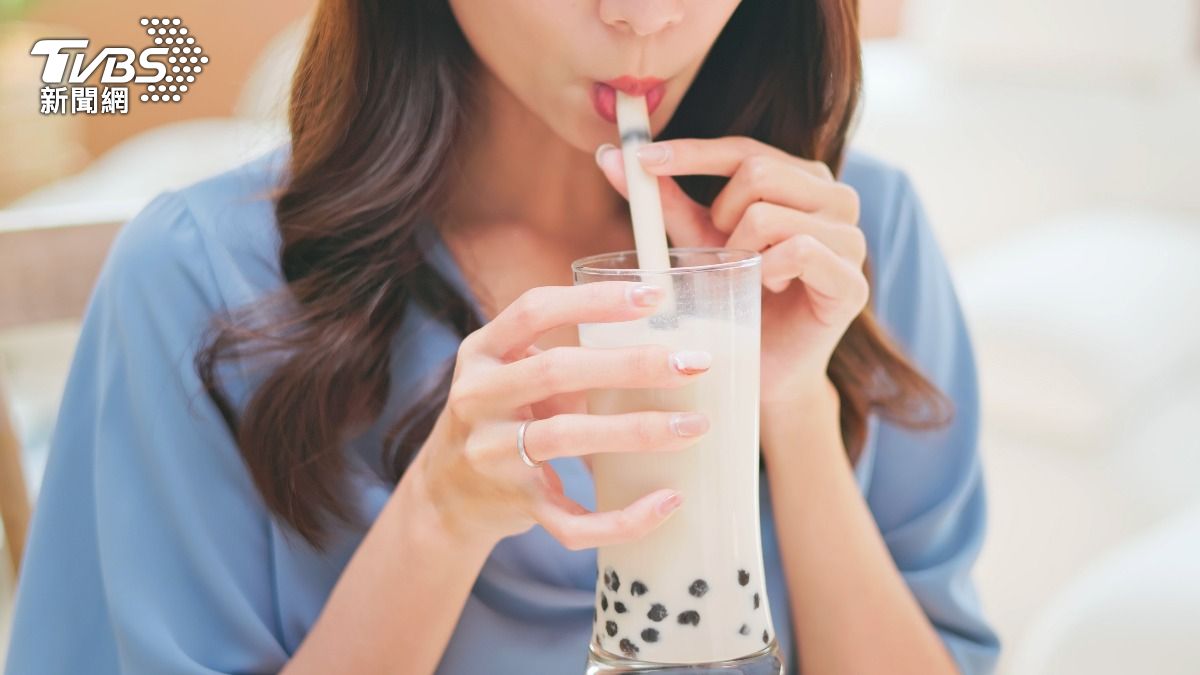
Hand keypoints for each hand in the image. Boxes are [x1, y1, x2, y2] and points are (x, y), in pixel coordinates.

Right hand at [418, 281, 712, 548]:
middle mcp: (479, 399)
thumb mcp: (514, 377)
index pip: (534, 310)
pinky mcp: (515, 505)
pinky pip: (572, 520)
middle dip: (630, 365)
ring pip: (566, 438)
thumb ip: (568, 363)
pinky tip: (667, 501)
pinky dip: (624, 517)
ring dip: (637, 430)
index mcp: (482, 353)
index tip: (655, 296)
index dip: (593, 300)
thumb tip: (665, 353)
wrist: (445, 496)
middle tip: (692, 365)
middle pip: (555, 371)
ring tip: (693, 426)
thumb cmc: (502, 420)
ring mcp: (492, 455)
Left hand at [595, 137, 868, 406]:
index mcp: (802, 177)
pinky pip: (800, 252)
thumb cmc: (733, 298)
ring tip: (746, 275)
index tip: (639, 158)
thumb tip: (611, 157)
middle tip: (721, 253)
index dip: (690, 151)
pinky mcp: (853, 282)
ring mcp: (852, 238)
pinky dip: (768, 272)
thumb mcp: (695, 242)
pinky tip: (769, 290)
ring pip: (769, 214)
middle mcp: (836, 197)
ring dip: (738, 250)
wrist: (763, 370)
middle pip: (757, 171)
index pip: (742, 147)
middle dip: (718, 215)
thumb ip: (664, 201)